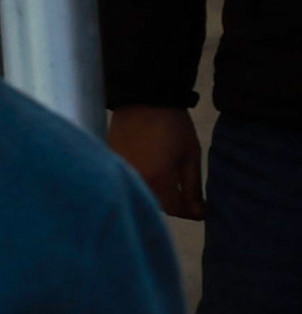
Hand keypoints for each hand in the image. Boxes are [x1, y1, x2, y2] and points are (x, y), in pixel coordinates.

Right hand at [115, 105, 208, 221]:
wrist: (142, 100)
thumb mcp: (191, 157)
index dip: (191, 212)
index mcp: (158, 181)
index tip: (201, 208)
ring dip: (157, 194)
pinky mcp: (113, 163)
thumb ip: (192, 188)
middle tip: (187, 195)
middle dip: (173, 204)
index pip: (175, 210)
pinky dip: (142, 181)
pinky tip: (150, 170)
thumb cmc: (173, 127)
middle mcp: (136, 181)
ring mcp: (122, 172)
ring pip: (142, 194)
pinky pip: (130, 181)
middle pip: (157, 205)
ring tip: (168, 182)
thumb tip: (198, 213)